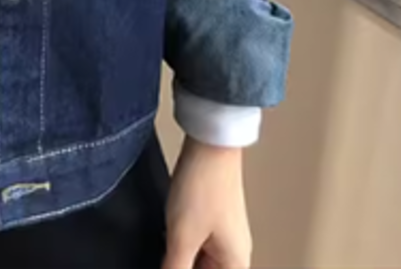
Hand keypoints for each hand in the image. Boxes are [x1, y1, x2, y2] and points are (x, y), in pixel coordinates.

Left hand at [164, 141, 254, 268]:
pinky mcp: (210, 221)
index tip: (170, 265)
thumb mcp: (182, 237)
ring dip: (179, 261)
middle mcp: (234, 254)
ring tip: (164, 251)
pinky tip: (165, 242)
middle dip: (181, 267)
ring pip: (198, 262)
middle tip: (165, 256)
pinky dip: (180, 250)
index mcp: (236, 265)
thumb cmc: (204, 186)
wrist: (210, 144)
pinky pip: (195, 247)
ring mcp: (222, 236)